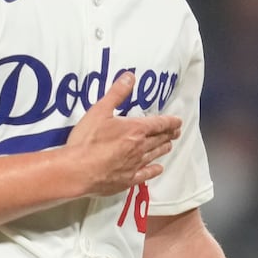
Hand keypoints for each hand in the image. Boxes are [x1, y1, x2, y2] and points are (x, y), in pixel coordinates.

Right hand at [67, 71, 182, 195]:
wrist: (78, 171)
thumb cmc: (88, 140)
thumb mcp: (100, 110)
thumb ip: (116, 93)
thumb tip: (130, 76)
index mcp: (135, 129)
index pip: (158, 124)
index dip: (170, 122)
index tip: (178, 121)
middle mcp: (140, 147)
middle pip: (158, 139)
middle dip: (168, 134)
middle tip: (176, 132)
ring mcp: (135, 165)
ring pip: (154, 155)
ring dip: (162, 149)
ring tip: (168, 146)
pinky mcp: (128, 180)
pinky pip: (146, 174)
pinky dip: (154, 170)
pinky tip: (158, 169)